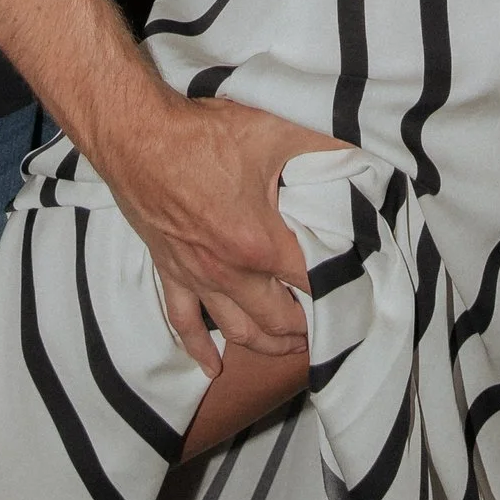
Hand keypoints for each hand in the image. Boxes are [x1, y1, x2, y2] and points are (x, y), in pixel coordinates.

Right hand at [101, 88, 346, 371]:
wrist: (137, 135)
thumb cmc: (201, 135)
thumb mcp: (273, 131)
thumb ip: (323, 145)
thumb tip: (362, 151)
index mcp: (259, 244)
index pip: (311, 282)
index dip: (339, 287)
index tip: (356, 288)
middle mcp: (228, 272)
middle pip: (277, 319)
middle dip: (306, 328)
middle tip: (329, 325)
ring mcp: (196, 276)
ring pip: (237, 330)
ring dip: (266, 345)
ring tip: (289, 348)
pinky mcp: (169, 271)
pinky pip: (183, 322)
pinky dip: (199, 349)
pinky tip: (212, 368)